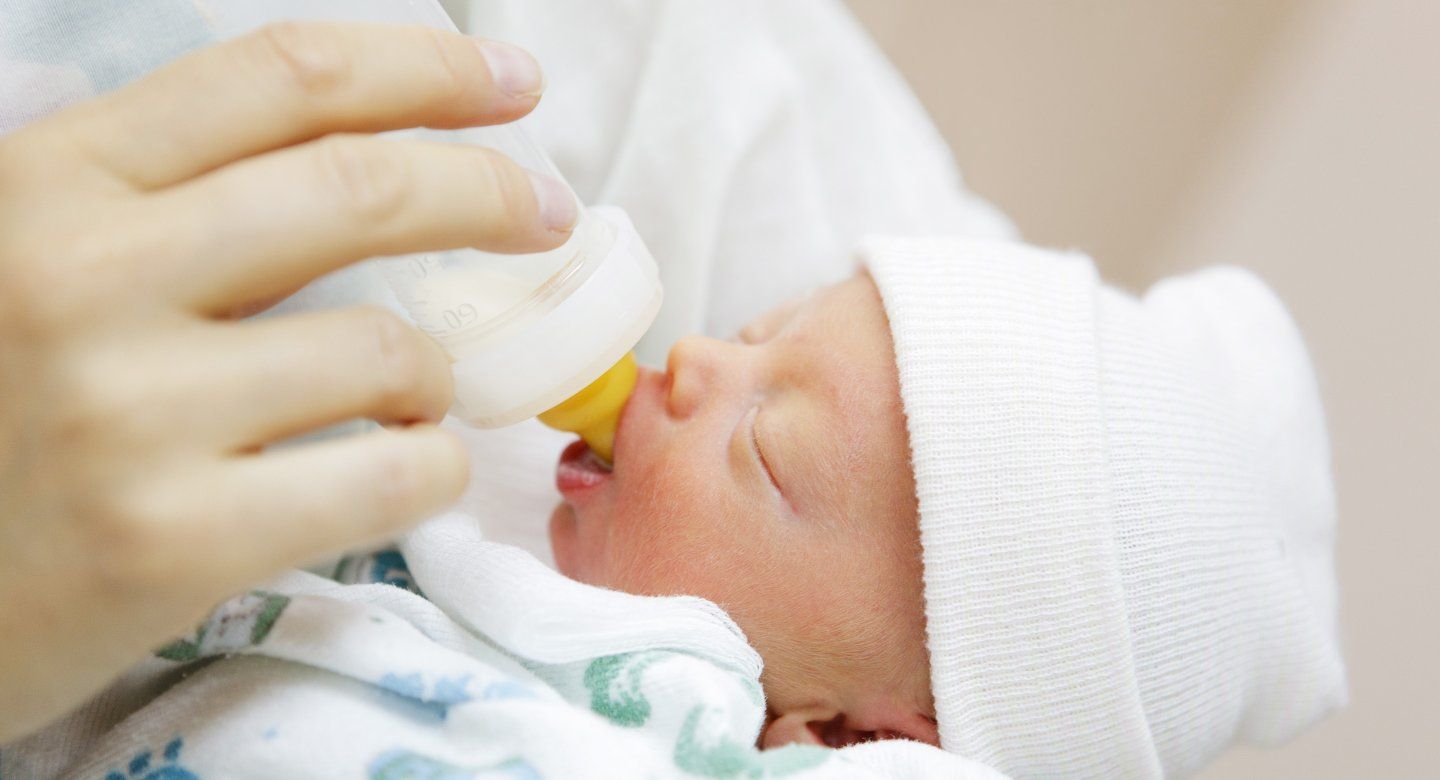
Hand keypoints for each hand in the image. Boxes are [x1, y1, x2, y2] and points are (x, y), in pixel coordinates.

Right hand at [0, 21, 573, 739]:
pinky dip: (432, 468)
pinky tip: (407, 469)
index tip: (513, 84)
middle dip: (488, 191)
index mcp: (54, 182)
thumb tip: (369, 151)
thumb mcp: (34, 258)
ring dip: (437, 373)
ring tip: (411, 397)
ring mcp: (127, 413)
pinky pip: (389, 478)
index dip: (426, 68)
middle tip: (544, 212)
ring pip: (389, 351)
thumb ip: (165, 200)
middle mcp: (83, 276)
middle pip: (361, 189)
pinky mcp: (169, 541)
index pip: (283, 79)